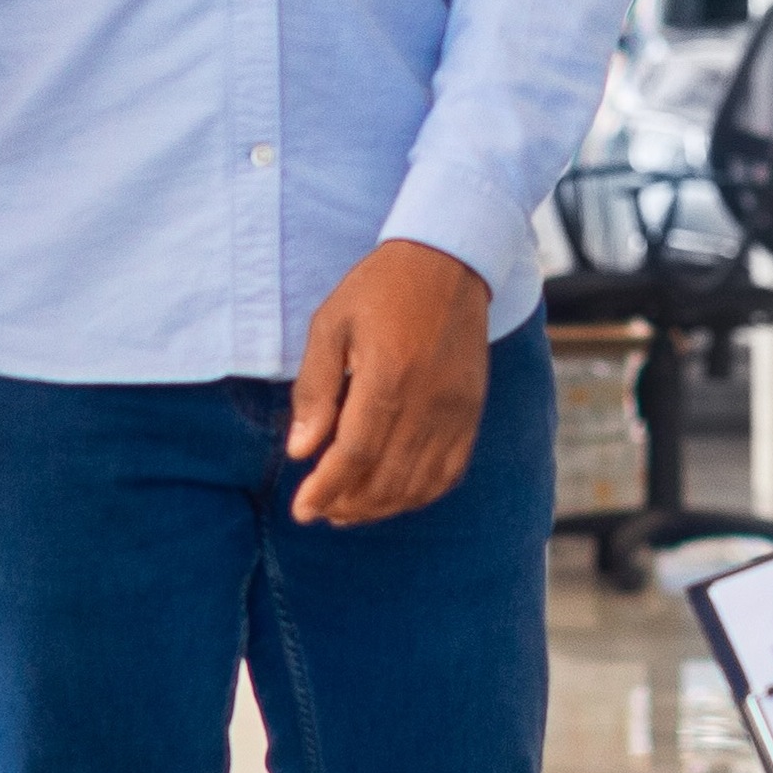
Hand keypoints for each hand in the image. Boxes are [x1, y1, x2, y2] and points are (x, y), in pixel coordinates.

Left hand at [289, 242, 493, 527]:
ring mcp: (456, 411)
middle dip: (348, 505)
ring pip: (419, 484)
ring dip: (381, 507)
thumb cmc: (379, 289)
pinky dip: (419, 494)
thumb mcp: (330, 325)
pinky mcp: (472, 412)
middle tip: (319, 510)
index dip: (326, 489)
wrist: (448, 262)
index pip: (355, 454)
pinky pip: (450, 471)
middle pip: (387, 479)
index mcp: (388, 377)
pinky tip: (393, 496)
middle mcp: (427, 401)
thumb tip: (300, 451)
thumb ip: (314, 390)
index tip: (301, 509)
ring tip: (347, 510)